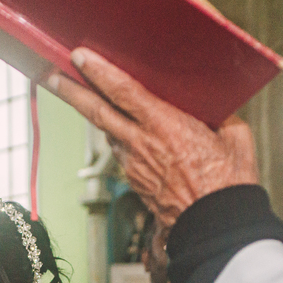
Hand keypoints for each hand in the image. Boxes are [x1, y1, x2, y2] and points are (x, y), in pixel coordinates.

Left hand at [48, 48, 257, 224]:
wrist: (215, 226)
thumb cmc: (228, 182)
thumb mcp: (234, 137)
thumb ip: (218, 115)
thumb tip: (211, 106)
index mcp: (165, 125)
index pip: (123, 91)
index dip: (98, 72)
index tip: (79, 56)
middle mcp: (141, 143)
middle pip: (96, 112)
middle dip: (70, 91)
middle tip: (48, 75)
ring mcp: (133, 163)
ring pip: (107, 131)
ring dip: (94, 113)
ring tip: (81, 94)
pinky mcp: (133, 180)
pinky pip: (120, 150)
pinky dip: (117, 136)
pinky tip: (120, 129)